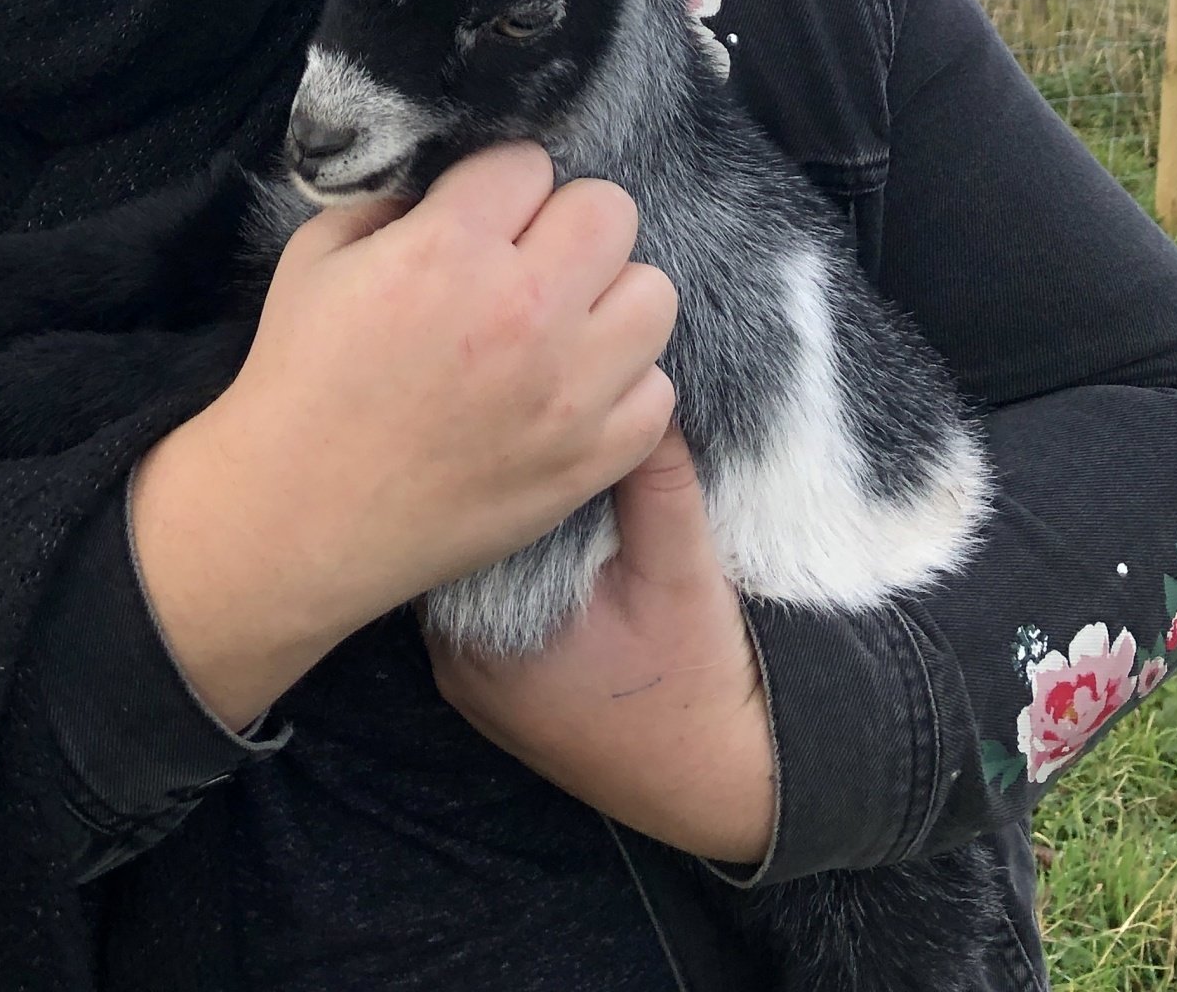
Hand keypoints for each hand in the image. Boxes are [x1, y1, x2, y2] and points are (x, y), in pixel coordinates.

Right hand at [131, 144, 677, 728]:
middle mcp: (523, 309)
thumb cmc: (298, 379)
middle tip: (527, 262)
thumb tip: (453, 187)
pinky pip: (658, 392)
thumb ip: (391, 200)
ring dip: (608, 299)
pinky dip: (622, 386)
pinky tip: (570, 390)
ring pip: (654, 295)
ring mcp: (567, 390)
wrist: (297, 517)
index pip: (529, 162)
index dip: (499, 184)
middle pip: (610, 211)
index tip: (477, 217)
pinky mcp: (588, 460)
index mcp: (448, 248)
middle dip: (566, 224)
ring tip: (560, 326)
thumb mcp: (317, 253)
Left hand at [426, 424, 775, 866]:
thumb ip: (654, 477)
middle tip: (514, 418)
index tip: (509, 405)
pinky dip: (508, 569)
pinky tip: (542, 531)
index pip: (455, 515)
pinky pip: (482, 608)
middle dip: (482, 486)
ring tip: (526, 464)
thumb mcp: (682, 568)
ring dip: (494, 527)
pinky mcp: (494, 695)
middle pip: (453, 543)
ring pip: (466, 573)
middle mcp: (458, 665)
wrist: (723, 786)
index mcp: (483, 636)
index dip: (479, 453)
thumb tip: (638, 390)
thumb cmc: (699, 683)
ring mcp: (471, 685)